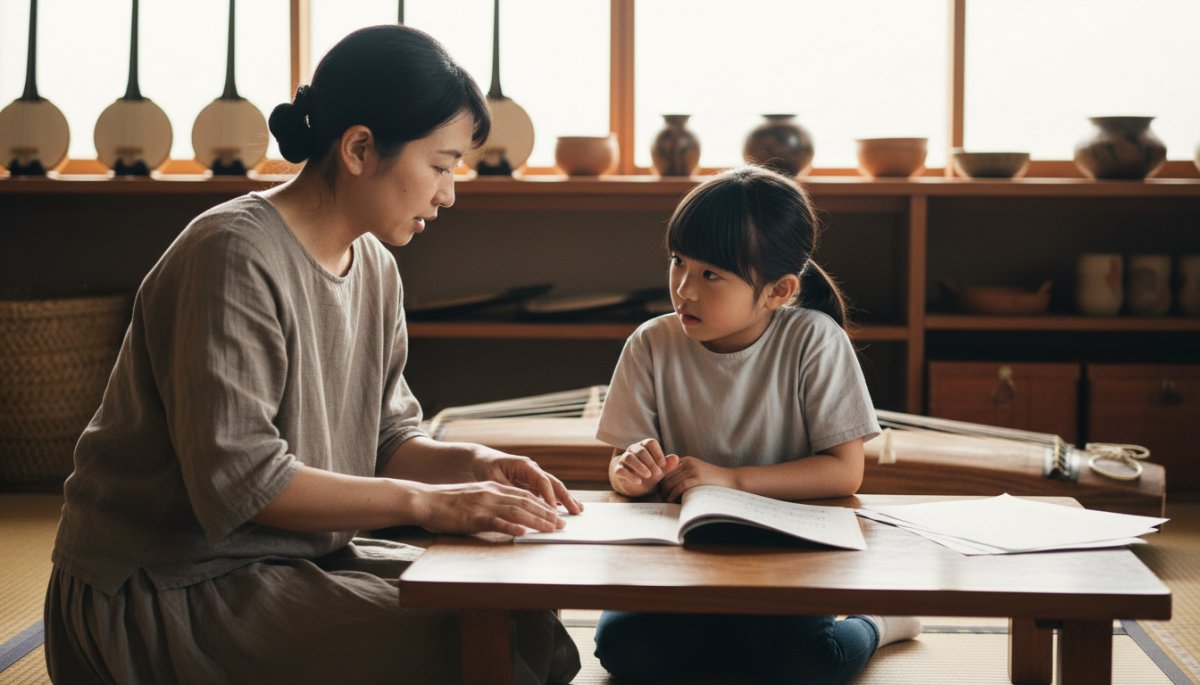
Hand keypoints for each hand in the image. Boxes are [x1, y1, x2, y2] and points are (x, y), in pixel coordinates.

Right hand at [409, 481, 565, 535]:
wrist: (425, 500)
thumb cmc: (447, 502)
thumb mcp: (475, 496)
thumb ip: (492, 501)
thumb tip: (508, 513)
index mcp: (493, 488)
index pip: (524, 495)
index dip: (543, 505)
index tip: (556, 514)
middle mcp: (492, 493)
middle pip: (526, 502)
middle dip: (547, 514)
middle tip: (562, 525)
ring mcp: (483, 505)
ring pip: (516, 512)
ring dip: (537, 521)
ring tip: (552, 529)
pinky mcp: (473, 517)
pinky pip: (496, 522)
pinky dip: (511, 528)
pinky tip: (523, 533)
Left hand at [471, 447, 583, 514]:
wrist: (480, 461)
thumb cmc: (484, 468)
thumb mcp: (493, 479)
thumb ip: (508, 490)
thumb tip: (521, 501)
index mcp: (524, 466)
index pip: (542, 480)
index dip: (549, 495)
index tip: (554, 509)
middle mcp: (533, 470)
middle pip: (554, 484)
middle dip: (566, 497)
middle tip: (576, 511)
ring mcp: (534, 477)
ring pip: (554, 488)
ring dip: (566, 499)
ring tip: (579, 509)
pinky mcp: (532, 485)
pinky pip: (548, 493)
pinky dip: (558, 501)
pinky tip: (568, 508)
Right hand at [610, 438, 679, 497]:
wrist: (635, 483)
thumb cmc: (649, 472)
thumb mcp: (660, 470)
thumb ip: (667, 464)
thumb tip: (676, 458)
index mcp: (644, 446)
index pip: (650, 443)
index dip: (657, 452)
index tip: (663, 464)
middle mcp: (633, 450)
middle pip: (641, 451)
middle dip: (650, 462)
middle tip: (658, 473)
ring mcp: (624, 459)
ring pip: (629, 458)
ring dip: (640, 466)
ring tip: (648, 475)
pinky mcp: (618, 470)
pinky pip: (621, 470)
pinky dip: (630, 475)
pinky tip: (638, 481)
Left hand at [659, 456, 738, 502]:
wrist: (731, 480)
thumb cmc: (712, 481)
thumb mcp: (696, 473)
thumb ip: (683, 475)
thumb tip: (665, 486)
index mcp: (685, 460)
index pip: (665, 469)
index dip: (660, 481)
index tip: (658, 491)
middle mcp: (687, 462)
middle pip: (666, 475)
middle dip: (661, 488)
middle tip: (660, 498)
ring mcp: (693, 469)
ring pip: (671, 481)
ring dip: (665, 493)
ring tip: (665, 501)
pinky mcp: (698, 478)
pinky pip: (680, 486)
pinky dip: (673, 494)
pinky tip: (671, 500)